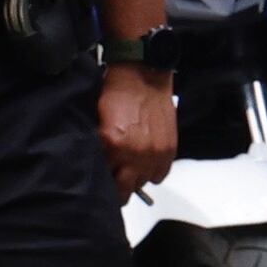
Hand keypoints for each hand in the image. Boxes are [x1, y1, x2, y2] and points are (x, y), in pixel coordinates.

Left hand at [98, 66, 174, 196]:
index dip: (100, 181)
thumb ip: (99, 146)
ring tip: (130, 170)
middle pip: (123, 191)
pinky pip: (160, 175)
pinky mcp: (168, 150)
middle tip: (114, 184)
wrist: (143, 75)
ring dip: (135, 179)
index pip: (102, 179)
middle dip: (117, 189)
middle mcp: (134, 154)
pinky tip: (145, 164)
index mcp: (112, 145)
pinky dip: (152, 172)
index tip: (99, 182)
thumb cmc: (119, 92)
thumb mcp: (97, 120)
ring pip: (142, 184)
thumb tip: (97, 164)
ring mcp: (153, 154)